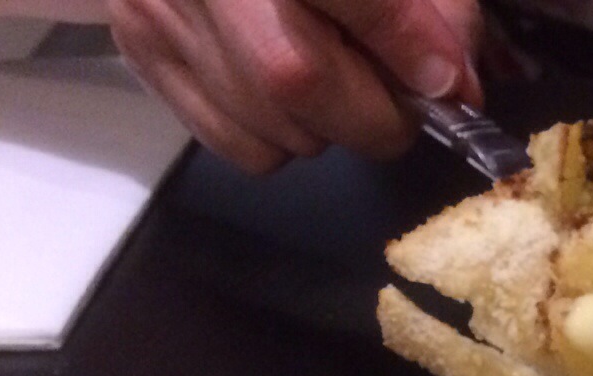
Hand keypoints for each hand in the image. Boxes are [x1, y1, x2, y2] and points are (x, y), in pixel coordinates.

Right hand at [108, 0, 483, 172]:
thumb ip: (436, 7)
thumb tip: (452, 87)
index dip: (406, 46)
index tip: (447, 81)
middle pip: (295, 81)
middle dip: (369, 113)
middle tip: (394, 94)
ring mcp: (159, 8)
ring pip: (270, 126)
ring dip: (326, 126)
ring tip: (328, 68)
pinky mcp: (141, 45)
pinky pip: (237, 144)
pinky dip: (281, 135)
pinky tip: (279, 84)